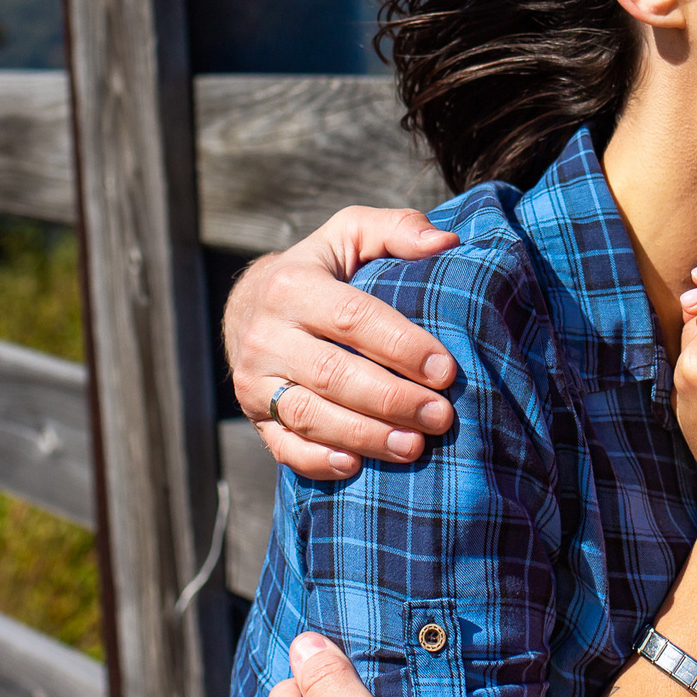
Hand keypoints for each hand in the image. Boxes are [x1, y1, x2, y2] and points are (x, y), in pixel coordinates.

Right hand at [228, 207, 464, 477]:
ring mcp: (254, 380)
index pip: (351, 318)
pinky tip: (357, 467)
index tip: (446, 369)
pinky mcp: (253, 416)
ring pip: (309, 415)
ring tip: (414, 447)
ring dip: (365, 435)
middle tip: (441, 416)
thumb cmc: (320, 271)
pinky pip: (284, 446)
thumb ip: (397, 230)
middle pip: (332, 374)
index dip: (401, 345)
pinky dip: (319, 461)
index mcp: (292, 286)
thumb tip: (445, 243)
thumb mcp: (350, 235)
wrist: (250, 307)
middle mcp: (266, 335)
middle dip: (392, 399)